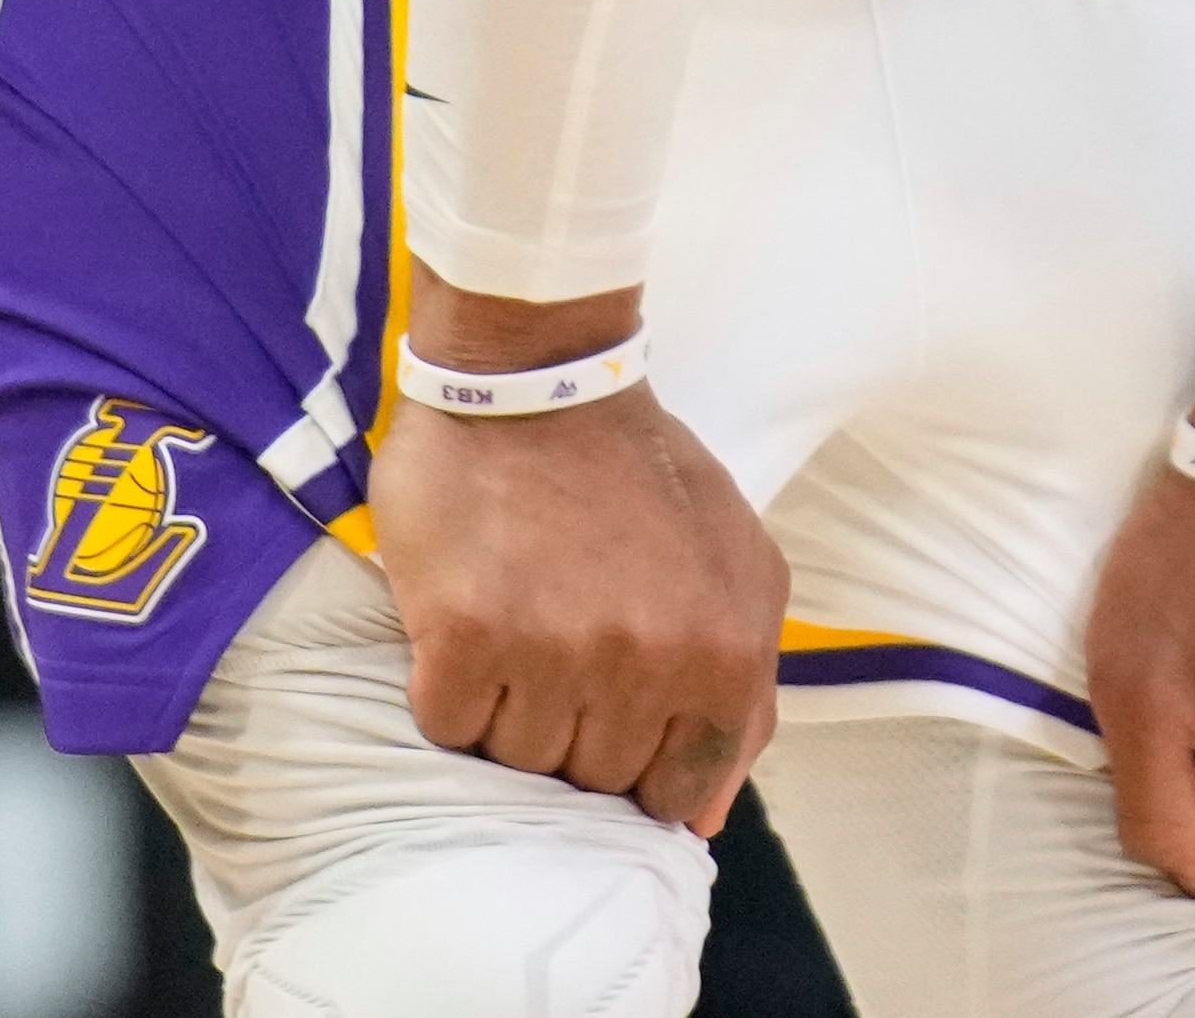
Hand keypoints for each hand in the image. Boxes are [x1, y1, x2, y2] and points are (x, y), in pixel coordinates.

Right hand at [370, 284, 784, 832]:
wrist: (537, 379)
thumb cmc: (638, 474)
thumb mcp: (738, 568)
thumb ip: (745, 693)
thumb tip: (703, 816)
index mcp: (725, 654)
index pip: (678, 792)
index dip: (641, 764)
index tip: (616, 712)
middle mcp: (646, 663)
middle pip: (593, 779)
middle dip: (576, 726)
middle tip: (562, 643)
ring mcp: (554, 653)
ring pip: (518, 759)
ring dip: (509, 706)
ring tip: (520, 622)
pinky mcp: (466, 635)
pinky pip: (449, 725)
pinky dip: (449, 685)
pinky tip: (470, 617)